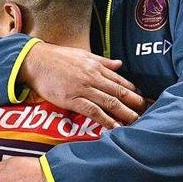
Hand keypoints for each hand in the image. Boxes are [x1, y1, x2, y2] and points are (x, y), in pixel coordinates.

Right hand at [19, 43, 147, 128]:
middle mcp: (93, 77)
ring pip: (109, 102)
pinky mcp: (72, 99)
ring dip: (124, 113)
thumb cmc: (57, 57)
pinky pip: (92, 111)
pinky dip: (105, 119)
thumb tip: (120, 63)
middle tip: (147, 112)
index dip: (133, 91)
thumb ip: (102, 61)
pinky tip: (114, 127)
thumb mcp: (82, 54)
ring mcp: (83, 88)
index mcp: (96, 66)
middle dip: (134, 103)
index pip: (120, 80)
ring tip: (136, 122)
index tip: (143, 99)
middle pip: (119, 92)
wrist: (35, 61)